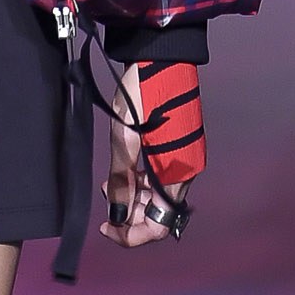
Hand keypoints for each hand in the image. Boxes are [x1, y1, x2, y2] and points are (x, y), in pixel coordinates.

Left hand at [100, 59, 200, 251]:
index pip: (158, 226)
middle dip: (131, 213)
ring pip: (159, 196)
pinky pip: (163, 178)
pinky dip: (143, 181)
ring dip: (135, 197)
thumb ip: (121, 181)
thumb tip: (117, 216)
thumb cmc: (143, 94)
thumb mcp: (124, 140)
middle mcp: (187, 171)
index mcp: (178, 174)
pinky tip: (126, 171)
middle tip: (106, 199)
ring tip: (111, 183)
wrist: (161, 59)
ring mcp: (186, 159)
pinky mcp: (181, 148)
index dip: (131, 234)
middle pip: (159, 213)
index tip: (107, 227)